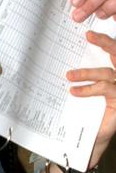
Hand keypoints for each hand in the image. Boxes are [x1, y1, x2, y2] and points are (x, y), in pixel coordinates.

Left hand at [67, 30, 115, 165]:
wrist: (93, 139)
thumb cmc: (88, 114)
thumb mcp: (82, 93)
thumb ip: (78, 78)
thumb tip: (61, 64)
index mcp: (112, 74)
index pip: (112, 52)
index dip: (104, 41)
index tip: (88, 33)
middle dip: (105, 43)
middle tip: (90, 35)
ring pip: (107, 73)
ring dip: (87, 72)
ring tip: (68, 75)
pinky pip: (106, 89)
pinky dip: (89, 88)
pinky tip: (74, 91)